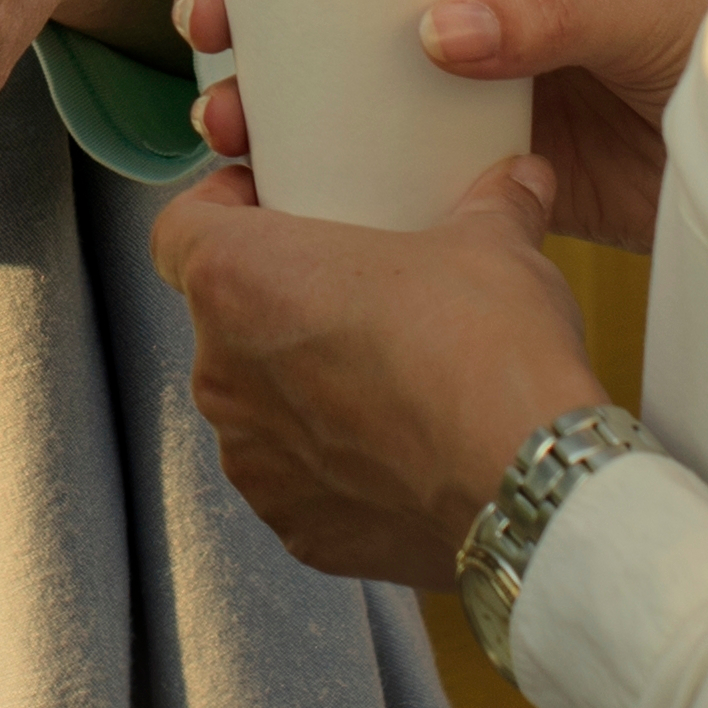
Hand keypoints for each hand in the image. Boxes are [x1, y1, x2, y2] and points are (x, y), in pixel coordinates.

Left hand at [152, 154, 603, 585]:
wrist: (531, 483)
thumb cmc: (488, 348)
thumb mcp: (494, 245)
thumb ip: (493, 201)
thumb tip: (522, 177)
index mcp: (237, 283)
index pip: (177, 233)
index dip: (218, 214)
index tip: (272, 210)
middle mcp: (222, 376)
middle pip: (225, 324)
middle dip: (280, 309)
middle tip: (356, 298)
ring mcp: (253, 464)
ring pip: (261, 409)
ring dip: (305, 393)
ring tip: (385, 381)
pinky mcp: (295, 531)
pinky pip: (301, 483)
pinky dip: (337, 469)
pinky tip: (401, 453)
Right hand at [177, 0, 707, 253]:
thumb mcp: (646, 8)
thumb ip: (548, 13)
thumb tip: (432, 30)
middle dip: (255, 1)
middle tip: (205, 23)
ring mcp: (478, 82)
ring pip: (349, 77)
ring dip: (275, 90)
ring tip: (225, 118)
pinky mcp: (487, 164)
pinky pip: (390, 160)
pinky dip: (329, 169)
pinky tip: (276, 185)